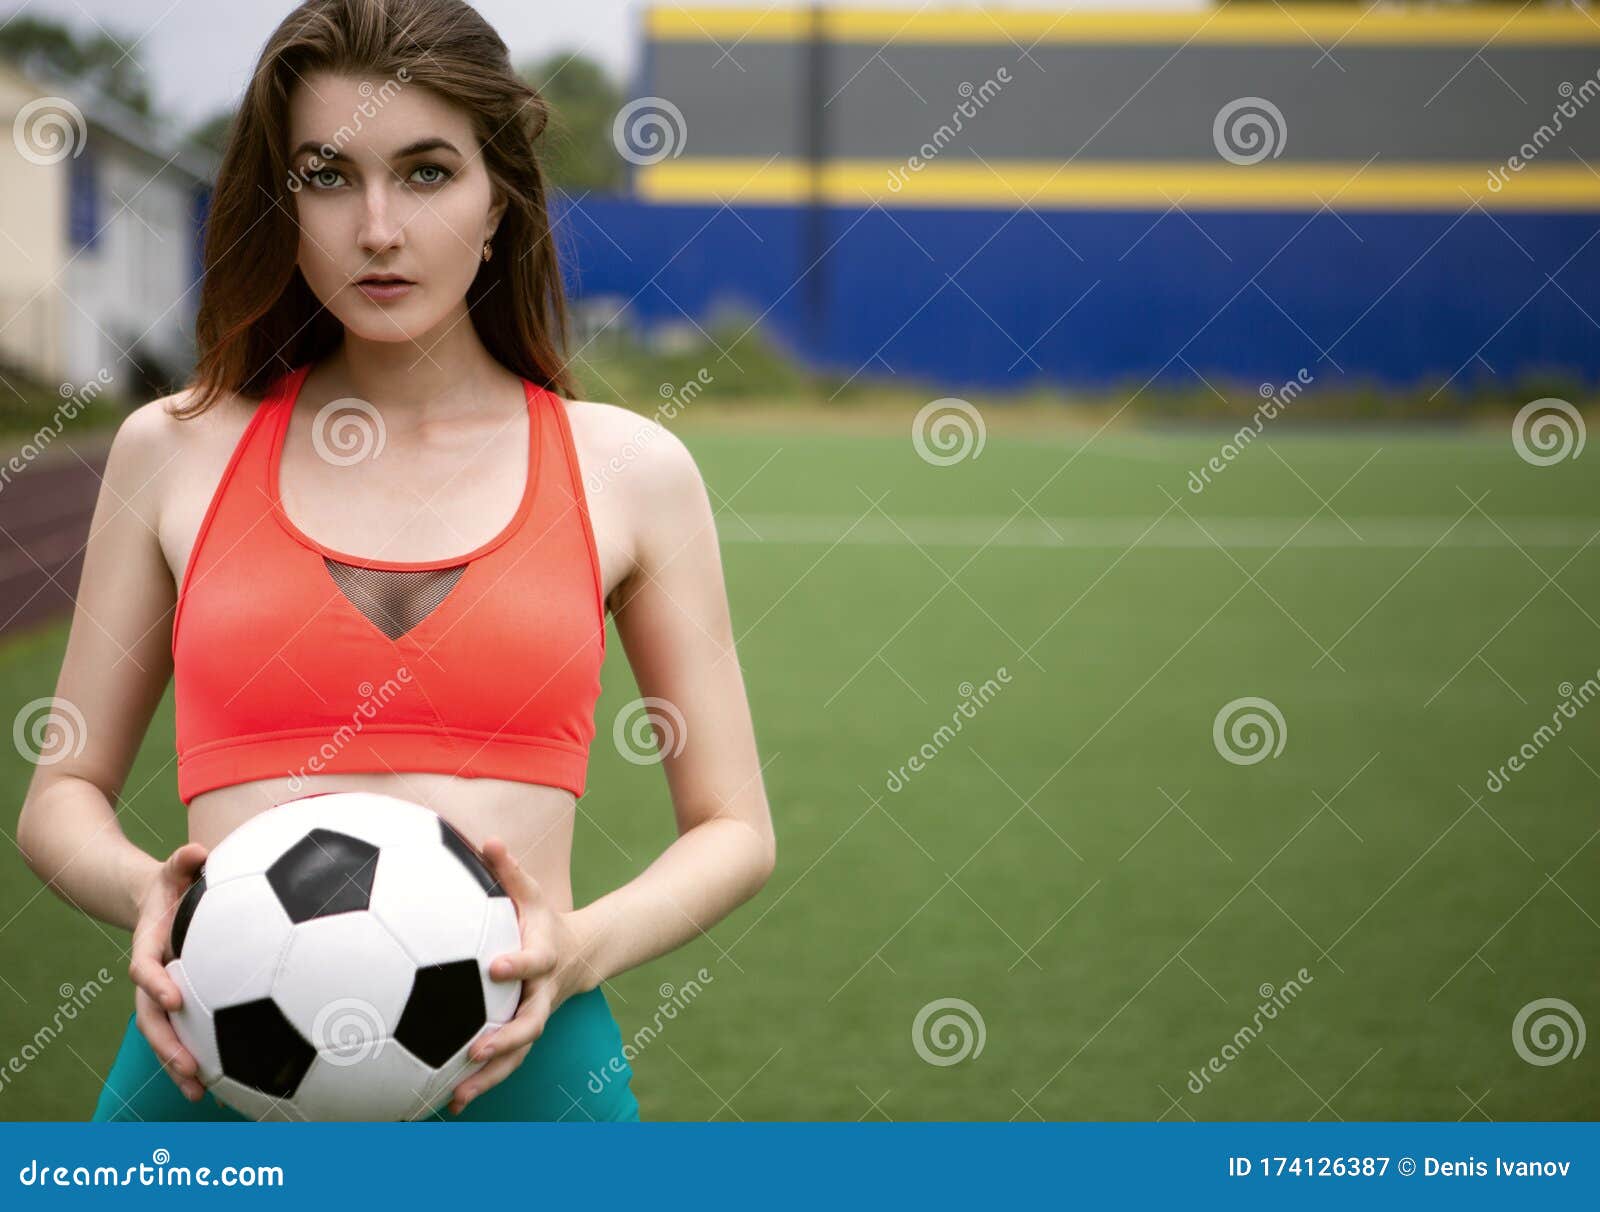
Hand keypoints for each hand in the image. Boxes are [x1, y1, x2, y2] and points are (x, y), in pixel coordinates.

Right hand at [127, 841, 209, 1101]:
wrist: (156, 900)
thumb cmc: (173, 882)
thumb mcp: (174, 868)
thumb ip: (183, 860)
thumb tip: (198, 850)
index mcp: (149, 945)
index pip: (144, 969)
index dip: (156, 984)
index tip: (175, 999)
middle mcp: (152, 975)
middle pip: (149, 1017)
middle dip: (166, 1044)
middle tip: (188, 1068)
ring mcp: (163, 991)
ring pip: (164, 1035)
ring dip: (178, 1064)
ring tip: (199, 1094)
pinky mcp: (181, 1001)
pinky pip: (186, 1032)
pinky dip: (198, 1057)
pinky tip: (221, 1084)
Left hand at [447, 836, 591, 1114]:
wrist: (580, 956)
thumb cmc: (543, 920)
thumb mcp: (532, 893)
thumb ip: (509, 870)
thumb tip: (486, 839)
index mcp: (543, 958)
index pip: (533, 962)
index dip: (518, 965)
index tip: (496, 968)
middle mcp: (541, 995)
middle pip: (531, 1023)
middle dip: (507, 1038)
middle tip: (477, 1049)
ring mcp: (534, 1019)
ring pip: (519, 1055)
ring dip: (491, 1077)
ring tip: (459, 1096)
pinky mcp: (524, 1037)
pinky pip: (506, 1065)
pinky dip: (482, 1084)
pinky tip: (449, 1103)